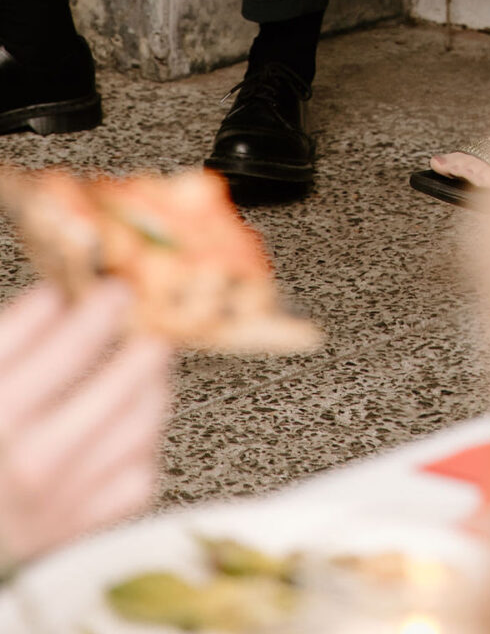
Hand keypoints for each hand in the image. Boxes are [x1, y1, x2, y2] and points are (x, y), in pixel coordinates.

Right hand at [0, 282, 171, 561]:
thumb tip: (59, 296)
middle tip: (147, 316)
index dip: (102, 308)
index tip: (117, 288)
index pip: (72, 347)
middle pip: (120, 384)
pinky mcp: (86, 526)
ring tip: (144, 363)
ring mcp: (64, 499)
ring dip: (150, 385)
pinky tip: (128, 424)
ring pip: (139, 423)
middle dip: (143, 341)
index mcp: (0, 413)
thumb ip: (14, 337)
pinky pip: (139, 472)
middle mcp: (31, 461)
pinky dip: (141, 443)